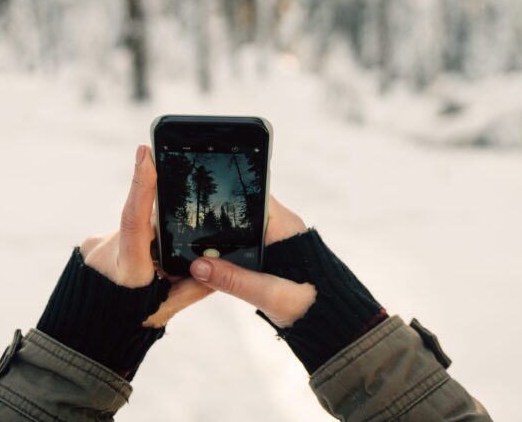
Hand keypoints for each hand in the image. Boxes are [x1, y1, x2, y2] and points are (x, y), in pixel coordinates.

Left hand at [79, 144, 212, 326]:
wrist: (84, 334)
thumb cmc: (127, 324)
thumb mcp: (165, 310)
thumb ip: (195, 286)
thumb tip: (220, 264)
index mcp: (126, 270)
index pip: (134, 219)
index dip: (141, 184)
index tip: (144, 152)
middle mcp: (105, 252)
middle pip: (144, 224)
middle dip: (163, 234)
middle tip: (166, 264)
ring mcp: (94, 246)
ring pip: (134, 229)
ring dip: (149, 243)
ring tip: (148, 274)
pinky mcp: (90, 244)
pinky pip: (122, 234)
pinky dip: (136, 246)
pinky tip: (136, 269)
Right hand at [190, 196, 316, 327]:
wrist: (334, 324)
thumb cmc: (313, 307)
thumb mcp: (270, 294)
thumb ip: (234, 280)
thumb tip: (198, 266)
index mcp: (284, 226)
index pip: (251, 195)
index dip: (225, 196)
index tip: (198, 205)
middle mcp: (279, 227)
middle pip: (240, 212)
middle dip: (216, 222)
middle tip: (187, 232)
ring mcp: (274, 241)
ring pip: (239, 231)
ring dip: (220, 241)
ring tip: (193, 247)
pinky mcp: (270, 256)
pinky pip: (243, 247)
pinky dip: (228, 254)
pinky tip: (211, 264)